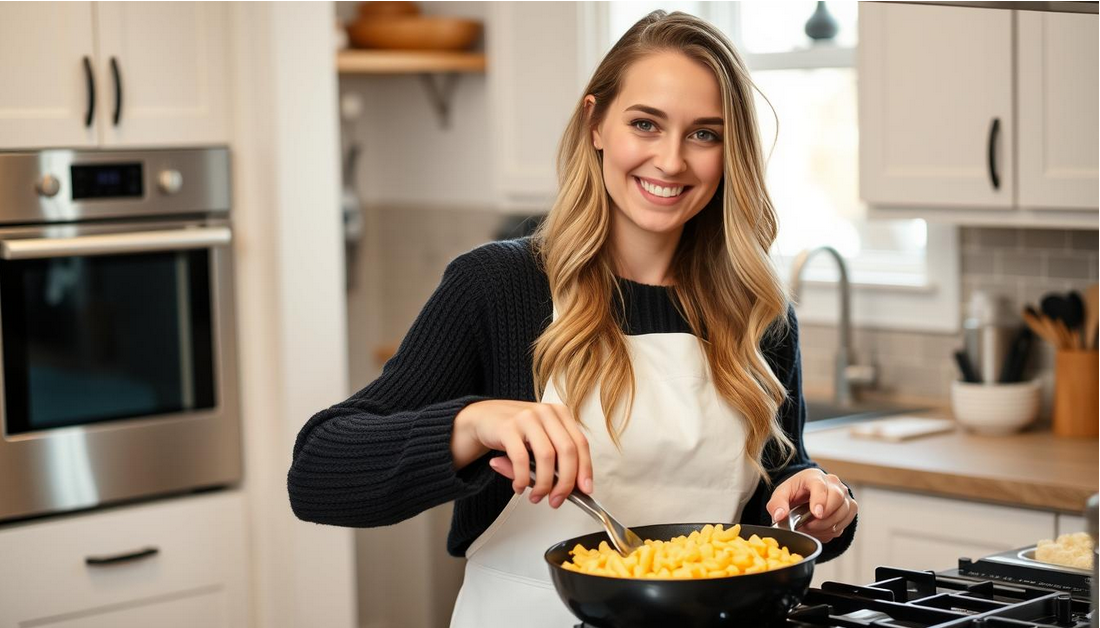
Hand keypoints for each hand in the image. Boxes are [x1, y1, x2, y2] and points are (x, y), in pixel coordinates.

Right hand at [451, 400, 592, 508]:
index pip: (580, 443)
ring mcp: (527, 417)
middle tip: (557, 499)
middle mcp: (546, 412)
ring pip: (547, 457)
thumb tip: (570, 489)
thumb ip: (556, 459)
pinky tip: (519, 487)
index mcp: (560, 413)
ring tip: (536, 496)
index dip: (585, 469)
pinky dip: (522, 478)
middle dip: (565, 482)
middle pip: (567, 451)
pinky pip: (521, 459)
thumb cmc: (517, 431)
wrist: (484, 417)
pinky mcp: (507, 427)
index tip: (585, 489)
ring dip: (543, 484)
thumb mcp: (541, 440)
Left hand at [766, 468, 856, 543]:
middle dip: (823, 516)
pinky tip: (820, 529)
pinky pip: (846, 522)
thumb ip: (777, 504)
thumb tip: (779, 516)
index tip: (816, 514)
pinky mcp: (850, 508)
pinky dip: (833, 530)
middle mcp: (833, 483)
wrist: (807, 495)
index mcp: (814, 476)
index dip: (820, 500)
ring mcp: (844, 495)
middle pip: (837, 498)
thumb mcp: (781, 495)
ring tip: (811, 527)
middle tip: (808, 524)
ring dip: (826, 526)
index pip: (820, 485)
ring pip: (844, 512)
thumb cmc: (795, 493)